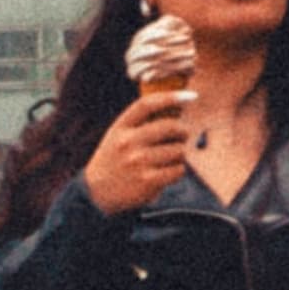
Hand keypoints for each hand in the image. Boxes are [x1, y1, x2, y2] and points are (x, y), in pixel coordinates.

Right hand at [80, 82, 194, 214]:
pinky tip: (169, 172)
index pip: (147, 104)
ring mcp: (138, 161)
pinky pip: (178, 170)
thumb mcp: (118, 135)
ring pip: (178, 150)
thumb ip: (140, 123)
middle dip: (183, 131)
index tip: (191, 96)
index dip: (172, 97)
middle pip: (171, 126)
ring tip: (172, 158)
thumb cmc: (115, 159)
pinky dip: (178, 170)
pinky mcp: (148, 181)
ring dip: (181, 154)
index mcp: (121, 127)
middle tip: (183, 136)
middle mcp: (128, 142)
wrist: (97, 193)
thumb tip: (177, 109)